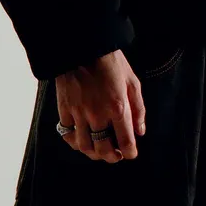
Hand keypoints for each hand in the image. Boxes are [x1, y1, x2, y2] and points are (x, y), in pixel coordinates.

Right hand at [55, 49, 145, 163]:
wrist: (82, 47)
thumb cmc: (110, 62)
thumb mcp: (132, 81)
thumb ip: (138, 108)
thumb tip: (140, 131)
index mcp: (118, 106)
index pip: (126, 141)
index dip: (130, 152)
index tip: (131, 154)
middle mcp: (98, 114)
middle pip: (103, 149)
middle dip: (112, 157)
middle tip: (116, 155)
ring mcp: (79, 113)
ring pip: (84, 146)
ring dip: (93, 154)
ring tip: (99, 150)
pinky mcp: (64, 109)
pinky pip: (67, 134)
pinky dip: (75, 141)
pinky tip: (82, 139)